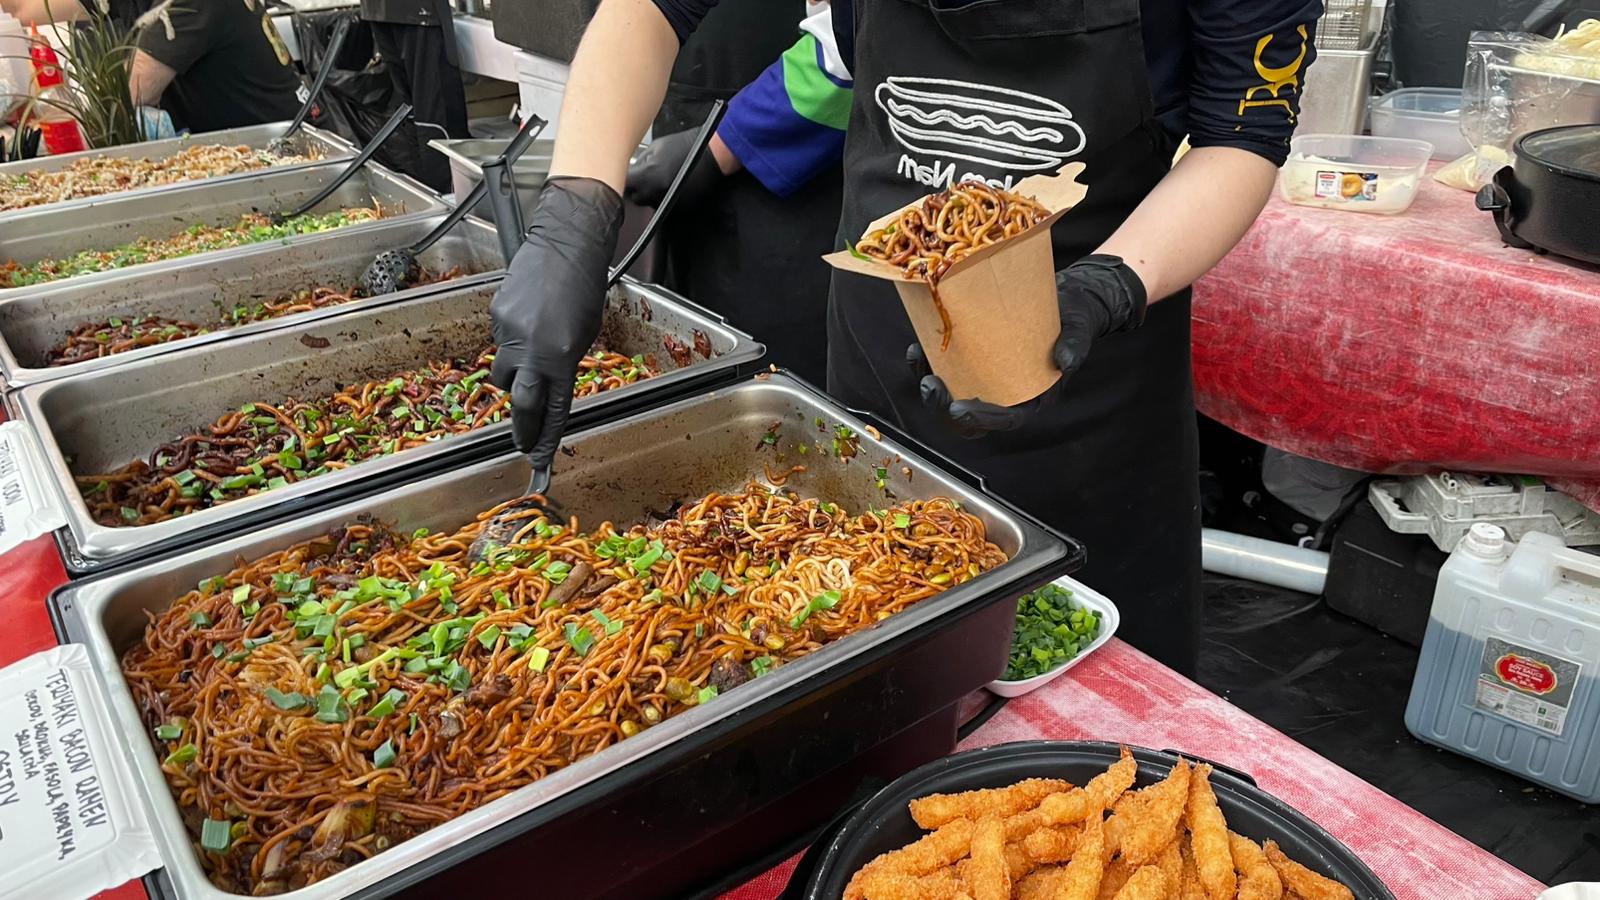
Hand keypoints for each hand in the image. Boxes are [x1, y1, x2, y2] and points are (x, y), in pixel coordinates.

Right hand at [490, 177, 623, 467]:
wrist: (565, 242)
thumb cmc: (585, 285)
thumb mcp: (585, 331)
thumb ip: (566, 363)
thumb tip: (549, 384)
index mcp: (562, 354)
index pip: (552, 408)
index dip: (546, 436)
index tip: (540, 457)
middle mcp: (533, 346)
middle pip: (521, 401)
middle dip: (523, 427)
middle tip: (523, 444)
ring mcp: (510, 331)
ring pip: (504, 372)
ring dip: (515, 378)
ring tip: (530, 364)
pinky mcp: (496, 315)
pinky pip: (501, 343)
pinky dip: (513, 345)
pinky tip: (527, 326)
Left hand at [622, 127, 724, 208]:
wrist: (712, 155)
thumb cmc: (686, 147)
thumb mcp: (656, 146)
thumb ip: (640, 161)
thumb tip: (629, 169)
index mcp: (647, 176)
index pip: (624, 183)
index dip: (623, 178)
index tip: (625, 175)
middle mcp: (656, 193)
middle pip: (635, 198)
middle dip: (637, 188)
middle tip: (645, 175)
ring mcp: (669, 202)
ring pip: (650, 203)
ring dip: (651, 193)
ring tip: (662, 178)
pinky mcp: (680, 209)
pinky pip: (665, 205)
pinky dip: (665, 197)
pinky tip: (672, 184)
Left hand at [910, 254, 1147, 434]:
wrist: (1066, 301)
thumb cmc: (1074, 321)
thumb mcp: (1079, 331)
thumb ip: (1074, 347)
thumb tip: (1065, 362)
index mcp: (1032, 397)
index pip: (1004, 419)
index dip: (980, 418)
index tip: (960, 409)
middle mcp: (1006, 394)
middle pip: (970, 416)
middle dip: (944, 407)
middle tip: (930, 386)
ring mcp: (987, 379)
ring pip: (953, 395)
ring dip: (930, 387)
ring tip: (918, 361)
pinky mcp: (973, 361)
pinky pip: (947, 371)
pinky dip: (929, 363)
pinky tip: (918, 348)